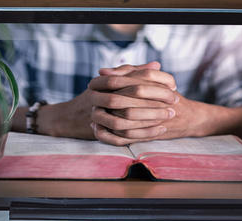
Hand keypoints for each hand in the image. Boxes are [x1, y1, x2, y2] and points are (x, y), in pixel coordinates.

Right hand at [34, 62, 176, 140]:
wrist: (67, 119)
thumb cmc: (95, 98)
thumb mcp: (112, 82)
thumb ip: (133, 73)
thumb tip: (156, 64)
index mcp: (102, 81)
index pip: (132, 79)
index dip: (155, 82)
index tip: (173, 85)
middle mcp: (98, 96)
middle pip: (132, 96)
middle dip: (156, 100)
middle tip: (175, 101)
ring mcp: (98, 115)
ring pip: (128, 117)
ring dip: (152, 118)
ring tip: (169, 116)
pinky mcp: (100, 132)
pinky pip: (124, 135)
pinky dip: (143, 134)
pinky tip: (159, 132)